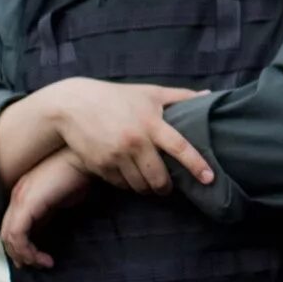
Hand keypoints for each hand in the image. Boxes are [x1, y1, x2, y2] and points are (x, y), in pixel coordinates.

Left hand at [1, 153, 93, 268]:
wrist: (86, 156)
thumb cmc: (84, 170)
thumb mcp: (67, 195)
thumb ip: (54, 209)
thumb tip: (51, 226)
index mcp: (27, 192)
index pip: (14, 223)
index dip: (21, 243)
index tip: (33, 256)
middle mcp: (18, 195)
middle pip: (7, 231)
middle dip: (19, 253)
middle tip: (33, 265)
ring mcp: (21, 198)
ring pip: (9, 236)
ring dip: (24, 255)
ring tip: (41, 263)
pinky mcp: (27, 204)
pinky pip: (18, 235)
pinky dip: (27, 250)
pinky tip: (42, 257)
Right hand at [44, 78, 215, 194]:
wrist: (73, 104)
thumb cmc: (117, 97)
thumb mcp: (150, 92)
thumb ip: (180, 96)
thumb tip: (208, 94)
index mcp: (152, 123)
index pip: (180, 147)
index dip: (196, 164)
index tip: (209, 178)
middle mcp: (135, 142)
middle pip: (158, 176)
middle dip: (165, 187)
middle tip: (168, 188)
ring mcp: (116, 155)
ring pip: (139, 185)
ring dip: (147, 188)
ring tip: (150, 184)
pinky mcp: (99, 165)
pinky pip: (120, 184)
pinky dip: (127, 184)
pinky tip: (130, 177)